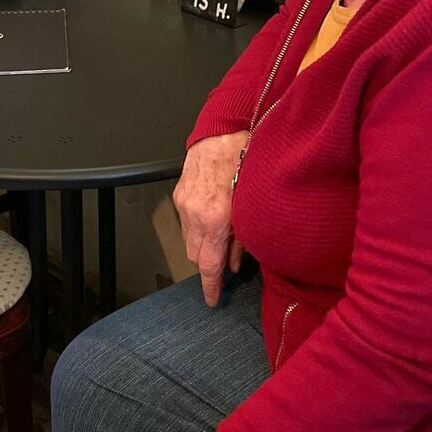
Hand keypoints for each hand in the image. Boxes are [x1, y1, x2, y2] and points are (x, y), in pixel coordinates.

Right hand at [173, 130, 249, 306]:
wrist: (221, 130)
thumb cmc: (245, 161)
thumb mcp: (253, 203)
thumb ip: (243, 237)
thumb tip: (236, 262)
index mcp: (215, 219)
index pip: (208, 266)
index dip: (210, 287)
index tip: (211, 301)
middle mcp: (194, 215)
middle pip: (195, 256)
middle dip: (208, 264)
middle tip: (226, 262)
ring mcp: (183, 204)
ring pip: (188, 240)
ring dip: (203, 245)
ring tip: (222, 238)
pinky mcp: (178, 194)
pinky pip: (185, 222)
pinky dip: (198, 228)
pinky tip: (212, 219)